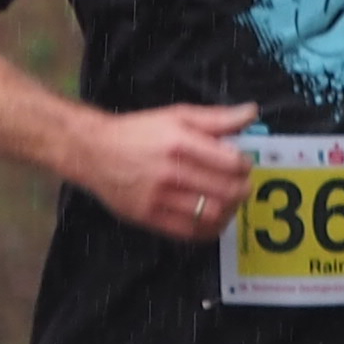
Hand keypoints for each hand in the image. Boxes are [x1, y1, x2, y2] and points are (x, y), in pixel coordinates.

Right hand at [76, 102, 260, 243]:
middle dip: (242, 189)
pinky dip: (210, 229)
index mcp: (179, 142)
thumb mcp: (176, 115)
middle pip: (225, 190)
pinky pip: (190, 232)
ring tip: (229, 202)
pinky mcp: (147, 216)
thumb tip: (252, 112)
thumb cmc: (137, 132)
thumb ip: (216, 118)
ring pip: (211, 213)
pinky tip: (212, 218)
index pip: (231, 162)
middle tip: (241, 185)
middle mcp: (169, 170)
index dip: (245, 165)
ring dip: (230, 210)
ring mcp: (157, 197)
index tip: (242, 164)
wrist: (92, 151)